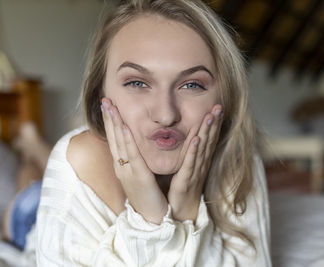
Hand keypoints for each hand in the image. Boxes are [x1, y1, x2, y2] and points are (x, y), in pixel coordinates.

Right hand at [101, 98, 167, 223]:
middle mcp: (122, 166)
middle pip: (113, 138)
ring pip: (119, 143)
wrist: (153, 218)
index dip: (110, 122)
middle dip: (108, 118)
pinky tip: (123, 127)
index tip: (108, 105)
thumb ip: (137, 161)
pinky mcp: (139, 177)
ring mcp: (128, 171)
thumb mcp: (140, 175)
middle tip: (104, 99)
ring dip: (114, 123)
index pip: (114, 139)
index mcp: (123, 166)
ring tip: (110, 106)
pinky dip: (126, 140)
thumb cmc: (148, 196)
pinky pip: (132, 155)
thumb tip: (135, 148)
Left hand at [168, 104, 222, 221]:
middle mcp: (201, 164)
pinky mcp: (185, 181)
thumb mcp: (190, 167)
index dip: (215, 123)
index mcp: (202, 160)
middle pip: (209, 141)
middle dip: (214, 123)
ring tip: (210, 116)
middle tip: (218, 106)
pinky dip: (193, 151)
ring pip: (202, 149)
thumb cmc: (184, 188)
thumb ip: (192, 152)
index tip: (218, 107)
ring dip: (206, 132)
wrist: (180, 211)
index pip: (210, 139)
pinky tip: (196, 139)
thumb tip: (194, 135)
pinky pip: (190, 164)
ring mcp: (195, 172)